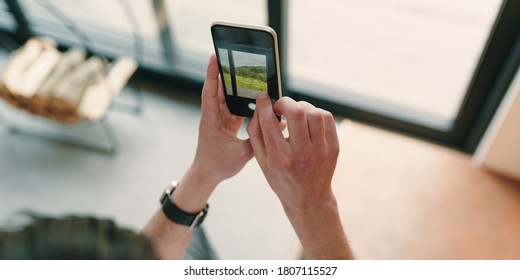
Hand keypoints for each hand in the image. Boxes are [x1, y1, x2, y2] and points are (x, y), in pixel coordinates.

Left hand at [192, 54, 252, 183]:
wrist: (207, 175)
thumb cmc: (218, 165)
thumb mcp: (241, 154)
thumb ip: (258, 139)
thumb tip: (275, 126)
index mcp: (211, 120)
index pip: (211, 93)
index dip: (212, 75)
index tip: (214, 57)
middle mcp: (213, 116)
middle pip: (219, 90)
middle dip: (226, 73)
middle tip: (234, 57)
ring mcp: (219, 119)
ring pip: (227, 97)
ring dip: (234, 85)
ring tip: (245, 70)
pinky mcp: (226, 123)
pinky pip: (234, 106)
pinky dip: (241, 99)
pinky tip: (252, 92)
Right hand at [247, 93, 339, 213]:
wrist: (309, 198)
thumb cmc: (281, 178)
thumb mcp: (262, 161)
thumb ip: (256, 133)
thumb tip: (260, 106)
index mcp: (280, 159)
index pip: (270, 122)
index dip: (264, 105)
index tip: (263, 97)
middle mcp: (302, 154)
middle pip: (296, 113)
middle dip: (285, 103)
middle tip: (280, 107)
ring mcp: (321, 151)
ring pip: (314, 113)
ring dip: (301, 106)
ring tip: (294, 113)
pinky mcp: (333, 148)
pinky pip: (327, 118)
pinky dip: (315, 113)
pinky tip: (307, 119)